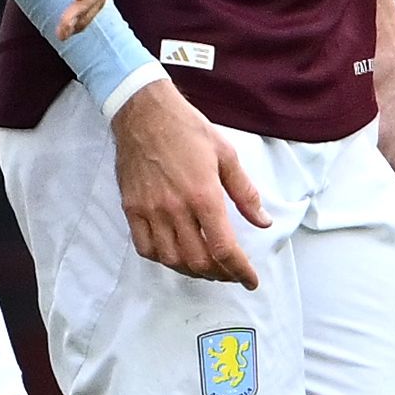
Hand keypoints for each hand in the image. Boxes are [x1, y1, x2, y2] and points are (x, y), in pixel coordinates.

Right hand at [114, 80, 270, 286]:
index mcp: (204, 196)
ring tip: (207, 266)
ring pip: (171, 259)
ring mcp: (150, 211)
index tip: (251, 281)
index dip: (240, 271)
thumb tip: (262, 222)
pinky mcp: (132, 209)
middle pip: (198, 260)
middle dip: (219, 274)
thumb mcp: (227, 155)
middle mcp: (175, 209)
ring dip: (192, 270)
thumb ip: (246, 193)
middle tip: (231, 272)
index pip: (224, 248)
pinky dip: (163, 259)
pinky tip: (175, 254)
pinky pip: (145, 247)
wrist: (144, 113)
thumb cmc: (188, 130)